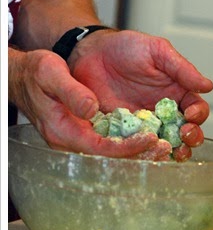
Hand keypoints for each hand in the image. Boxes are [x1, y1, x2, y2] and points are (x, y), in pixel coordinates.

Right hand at [8, 48, 171, 159]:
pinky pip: (113, 139)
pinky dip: (133, 140)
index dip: (126, 147)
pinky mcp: (88, 128)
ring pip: (114, 150)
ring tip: (168, 146)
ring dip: (140, 150)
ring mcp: (82, 135)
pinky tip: (154, 135)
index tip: (149, 139)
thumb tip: (90, 109)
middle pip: (111, 155)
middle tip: (167, 147)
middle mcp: (74, 138)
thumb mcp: (49, 73)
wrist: (26, 74)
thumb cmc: (35, 73)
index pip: (99, 148)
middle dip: (139, 153)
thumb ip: (70, 91)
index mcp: (62, 131)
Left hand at [68, 29, 212, 160]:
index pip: (197, 109)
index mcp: (177, 92)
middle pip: (185, 132)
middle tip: (184, 136)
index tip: (192, 114)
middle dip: (190, 138)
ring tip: (169, 151)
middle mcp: (163, 112)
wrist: (91, 53)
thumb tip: (208, 86)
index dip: (198, 115)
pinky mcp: (123, 132)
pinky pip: (136, 147)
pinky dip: (142, 153)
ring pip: (163, 144)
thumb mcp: (157, 51)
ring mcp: (144, 124)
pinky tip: (143, 152)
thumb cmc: (126, 47)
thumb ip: (182, 68)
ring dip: (170, 151)